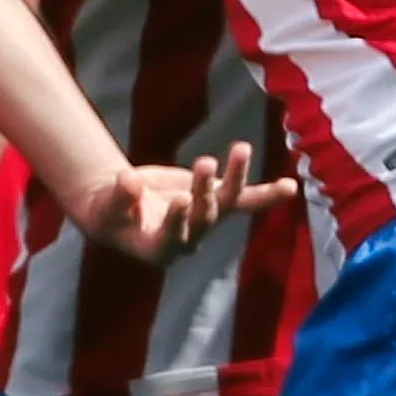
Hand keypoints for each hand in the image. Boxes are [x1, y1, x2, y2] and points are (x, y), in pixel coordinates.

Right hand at [68, 140, 295, 264]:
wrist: (122, 209)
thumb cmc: (109, 211)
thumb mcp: (106, 206)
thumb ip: (119, 198)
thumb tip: (128, 181)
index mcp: (159, 248)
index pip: (174, 237)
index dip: (179, 221)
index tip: (181, 200)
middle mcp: (189, 238)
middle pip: (204, 217)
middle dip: (205, 191)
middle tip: (203, 163)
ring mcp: (206, 219)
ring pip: (227, 202)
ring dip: (236, 176)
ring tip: (240, 148)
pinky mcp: (216, 201)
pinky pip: (246, 200)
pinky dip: (268, 195)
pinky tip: (289, 187)